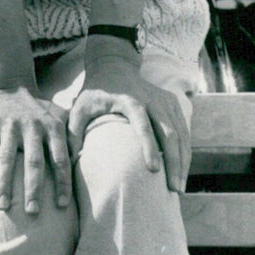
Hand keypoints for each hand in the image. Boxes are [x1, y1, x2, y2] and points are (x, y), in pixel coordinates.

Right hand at [0, 86, 71, 215]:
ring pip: (7, 158)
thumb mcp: (59, 114)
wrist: (9, 83)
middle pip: (34, 161)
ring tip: (3, 206)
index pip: (60, 158)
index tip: (62, 205)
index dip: (62, 181)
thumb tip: (84, 158)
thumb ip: (73, 133)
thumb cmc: (38, 108)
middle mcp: (32, 125)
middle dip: (34, 188)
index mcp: (51, 126)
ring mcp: (10, 125)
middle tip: (33, 211)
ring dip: (5, 184)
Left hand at [68, 54, 189, 192]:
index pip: (142, 123)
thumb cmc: (95, 92)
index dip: (149, 146)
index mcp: (128, 100)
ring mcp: (164, 100)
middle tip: (173, 190)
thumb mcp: (79, 108)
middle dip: (174, 161)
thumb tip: (68, 164)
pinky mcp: (171, 103)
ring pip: (180, 132)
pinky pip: (184, 129)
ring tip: (179, 188)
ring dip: (183, 160)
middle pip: (169, 131)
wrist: (113, 64)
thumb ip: (73, 134)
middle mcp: (151, 99)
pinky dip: (186, 150)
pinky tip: (182, 170)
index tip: (154, 170)